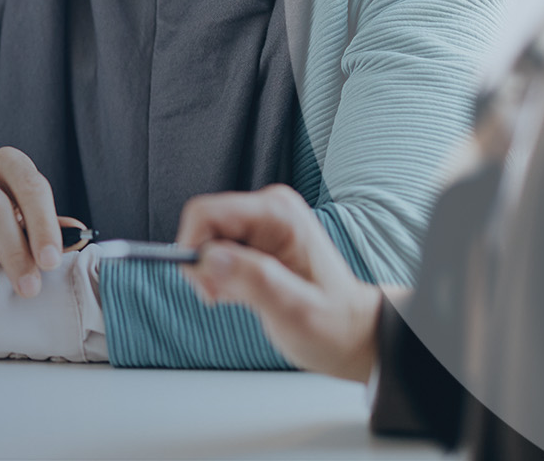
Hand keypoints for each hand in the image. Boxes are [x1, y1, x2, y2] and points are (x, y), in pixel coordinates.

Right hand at [176, 185, 381, 381]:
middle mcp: (268, 210)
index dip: (193, 250)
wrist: (350, 333)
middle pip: (202, 225)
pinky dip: (219, 277)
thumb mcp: (295, 310)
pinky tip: (243, 294)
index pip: (206, 213)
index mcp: (278, 214)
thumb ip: (254, 280)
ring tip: (240, 298)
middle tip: (223, 298)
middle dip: (202, 265)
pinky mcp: (255, 240)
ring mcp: (261, 224)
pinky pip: (215, 251)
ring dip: (211, 275)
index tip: (206, 287)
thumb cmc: (333, 324)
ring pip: (205, 240)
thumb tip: (209, 258)